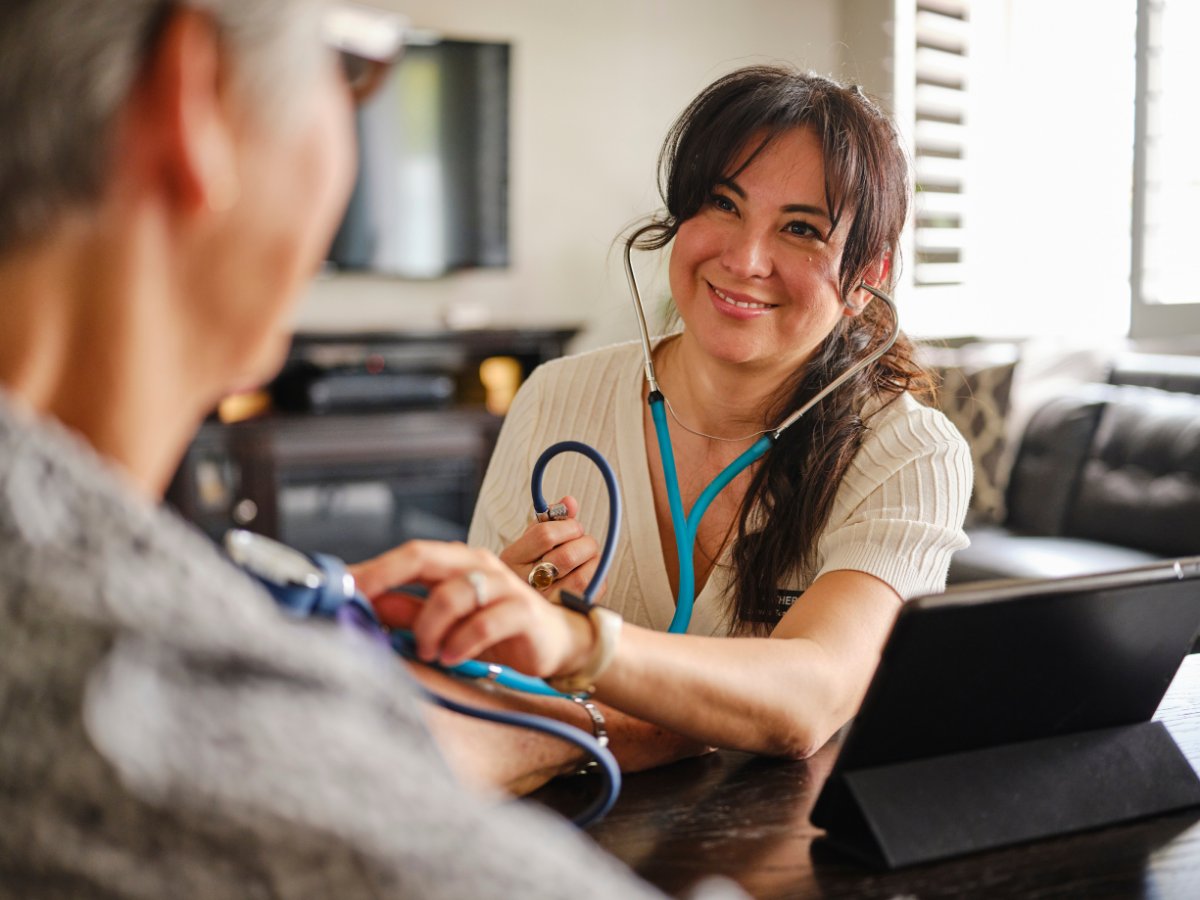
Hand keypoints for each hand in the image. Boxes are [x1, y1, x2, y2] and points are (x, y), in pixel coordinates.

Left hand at [350, 541, 594, 677]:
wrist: (556, 642)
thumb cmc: (496, 628)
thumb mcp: (445, 622)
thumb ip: (408, 611)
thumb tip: (363, 606)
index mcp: (457, 562)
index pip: (409, 555)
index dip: (374, 569)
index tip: (339, 586)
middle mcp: (478, 564)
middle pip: (425, 557)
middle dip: (386, 578)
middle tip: (361, 603)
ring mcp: (503, 585)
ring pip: (452, 594)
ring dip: (429, 628)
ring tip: (426, 651)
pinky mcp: (522, 611)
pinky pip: (483, 623)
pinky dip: (460, 643)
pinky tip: (451, 657)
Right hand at [499, 495, 604, 601]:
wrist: (519, 607)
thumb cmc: (528, 567)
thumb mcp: (530, 540)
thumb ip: (550, 519)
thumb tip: (570, 502)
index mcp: (511, 559)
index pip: (545, 535)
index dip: (568, 526)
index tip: (573, 527)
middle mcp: (524, 583)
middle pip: (567, 556)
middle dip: (584, 543)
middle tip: (584, 542)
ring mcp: (544, 603)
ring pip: (582, 577)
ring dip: (593, 561)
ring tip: (588, 557)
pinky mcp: (563, 613)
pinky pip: (591, 592)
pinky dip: (597, 578)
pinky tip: (588, 573)